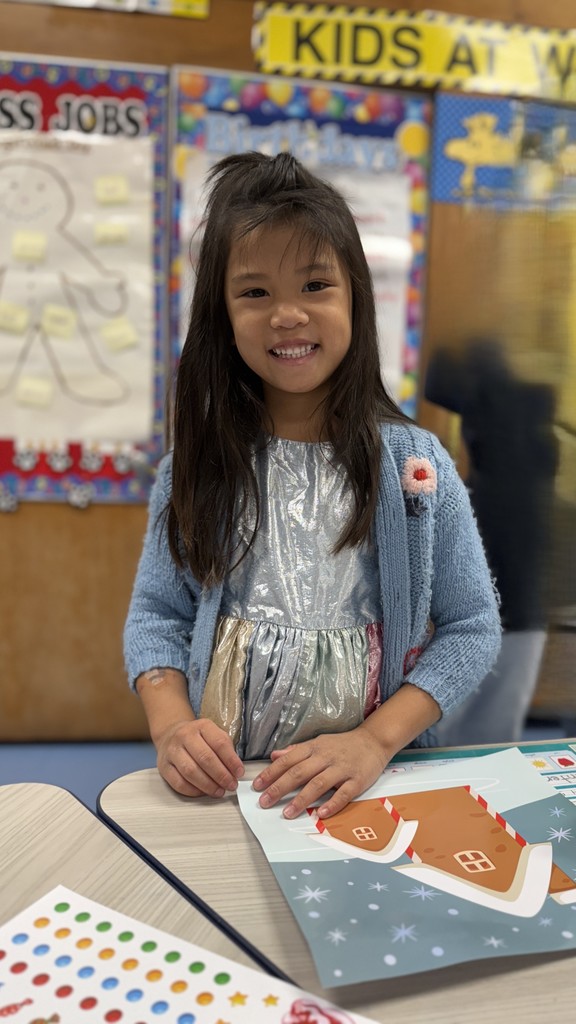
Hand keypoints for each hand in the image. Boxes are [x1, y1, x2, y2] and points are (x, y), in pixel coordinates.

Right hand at [155, 718, 243, 797]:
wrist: (171, 734)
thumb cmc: (198, 738)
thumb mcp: (213, 734)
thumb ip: (225, 750)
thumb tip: (235, 771)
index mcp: (202, 726)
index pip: (219, 743)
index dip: (231, 760)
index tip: (239, 773)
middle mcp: (185, 736)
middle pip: (205, 758)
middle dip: (221, 775)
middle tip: (231, 785)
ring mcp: (172, 751)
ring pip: (190, 771)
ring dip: (208, 785)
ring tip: (219, 791)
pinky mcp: (163, 766)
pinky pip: (178, 782)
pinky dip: (193, 791)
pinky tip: (203, 792)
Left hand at [252, 728, 389, 819]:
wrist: (374, 741)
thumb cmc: (343, 745)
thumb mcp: (318, 743)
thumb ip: (296, 751)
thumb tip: (274, 756)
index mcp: (314, 748)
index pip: (288, 760)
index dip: (271, 773)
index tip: (257, 786)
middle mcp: (325, 757)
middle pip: (299, 772)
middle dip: (279, 788)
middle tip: (265, 801)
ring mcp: (341, 769)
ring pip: (318, 784)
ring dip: (301, 799)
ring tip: (287, 812)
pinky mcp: (357, 780)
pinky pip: (343, 793)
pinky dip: (332, 803)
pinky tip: (320, 813)